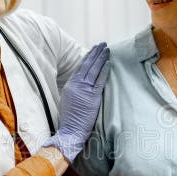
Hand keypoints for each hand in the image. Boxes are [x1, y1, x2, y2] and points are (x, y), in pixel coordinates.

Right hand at [43, 43, 109, 161]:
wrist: (70, 131)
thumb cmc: (70, 120)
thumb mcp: (68, 101)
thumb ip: (75, 91)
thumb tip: (82, 84)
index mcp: (69, 85)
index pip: (80, 68)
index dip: (87, 58)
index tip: (93, 50)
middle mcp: (76, 85)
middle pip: (87, 65)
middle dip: (95, 53)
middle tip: (102, 44)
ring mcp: (84, 91)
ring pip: (93, 70)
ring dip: (101, 58)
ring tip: (107, 49)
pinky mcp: (92, 97)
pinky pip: (99, 81)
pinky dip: (104, 71)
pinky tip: (108, 63)